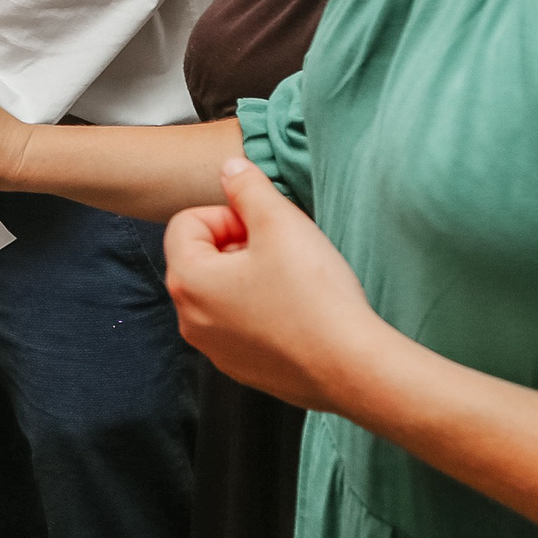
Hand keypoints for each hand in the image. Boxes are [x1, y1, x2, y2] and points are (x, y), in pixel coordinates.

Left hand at [164, 159, 389, 411]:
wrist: (352, 367)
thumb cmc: (314, 295)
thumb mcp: (280, 222)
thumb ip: (248, 187)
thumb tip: (229, 169)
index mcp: (188, 280)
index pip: (186, 223)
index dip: (227, 213)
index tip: (263, 226)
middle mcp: (190, 319)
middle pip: (200, 258)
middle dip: (237, 243)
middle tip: (280, 248)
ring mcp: (214, 349)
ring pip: (220, 292)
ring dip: (248, 275)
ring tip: (291, 277)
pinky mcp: (242, 368)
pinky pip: (239, 325)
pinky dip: (260, 309)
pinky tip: (296, 309)